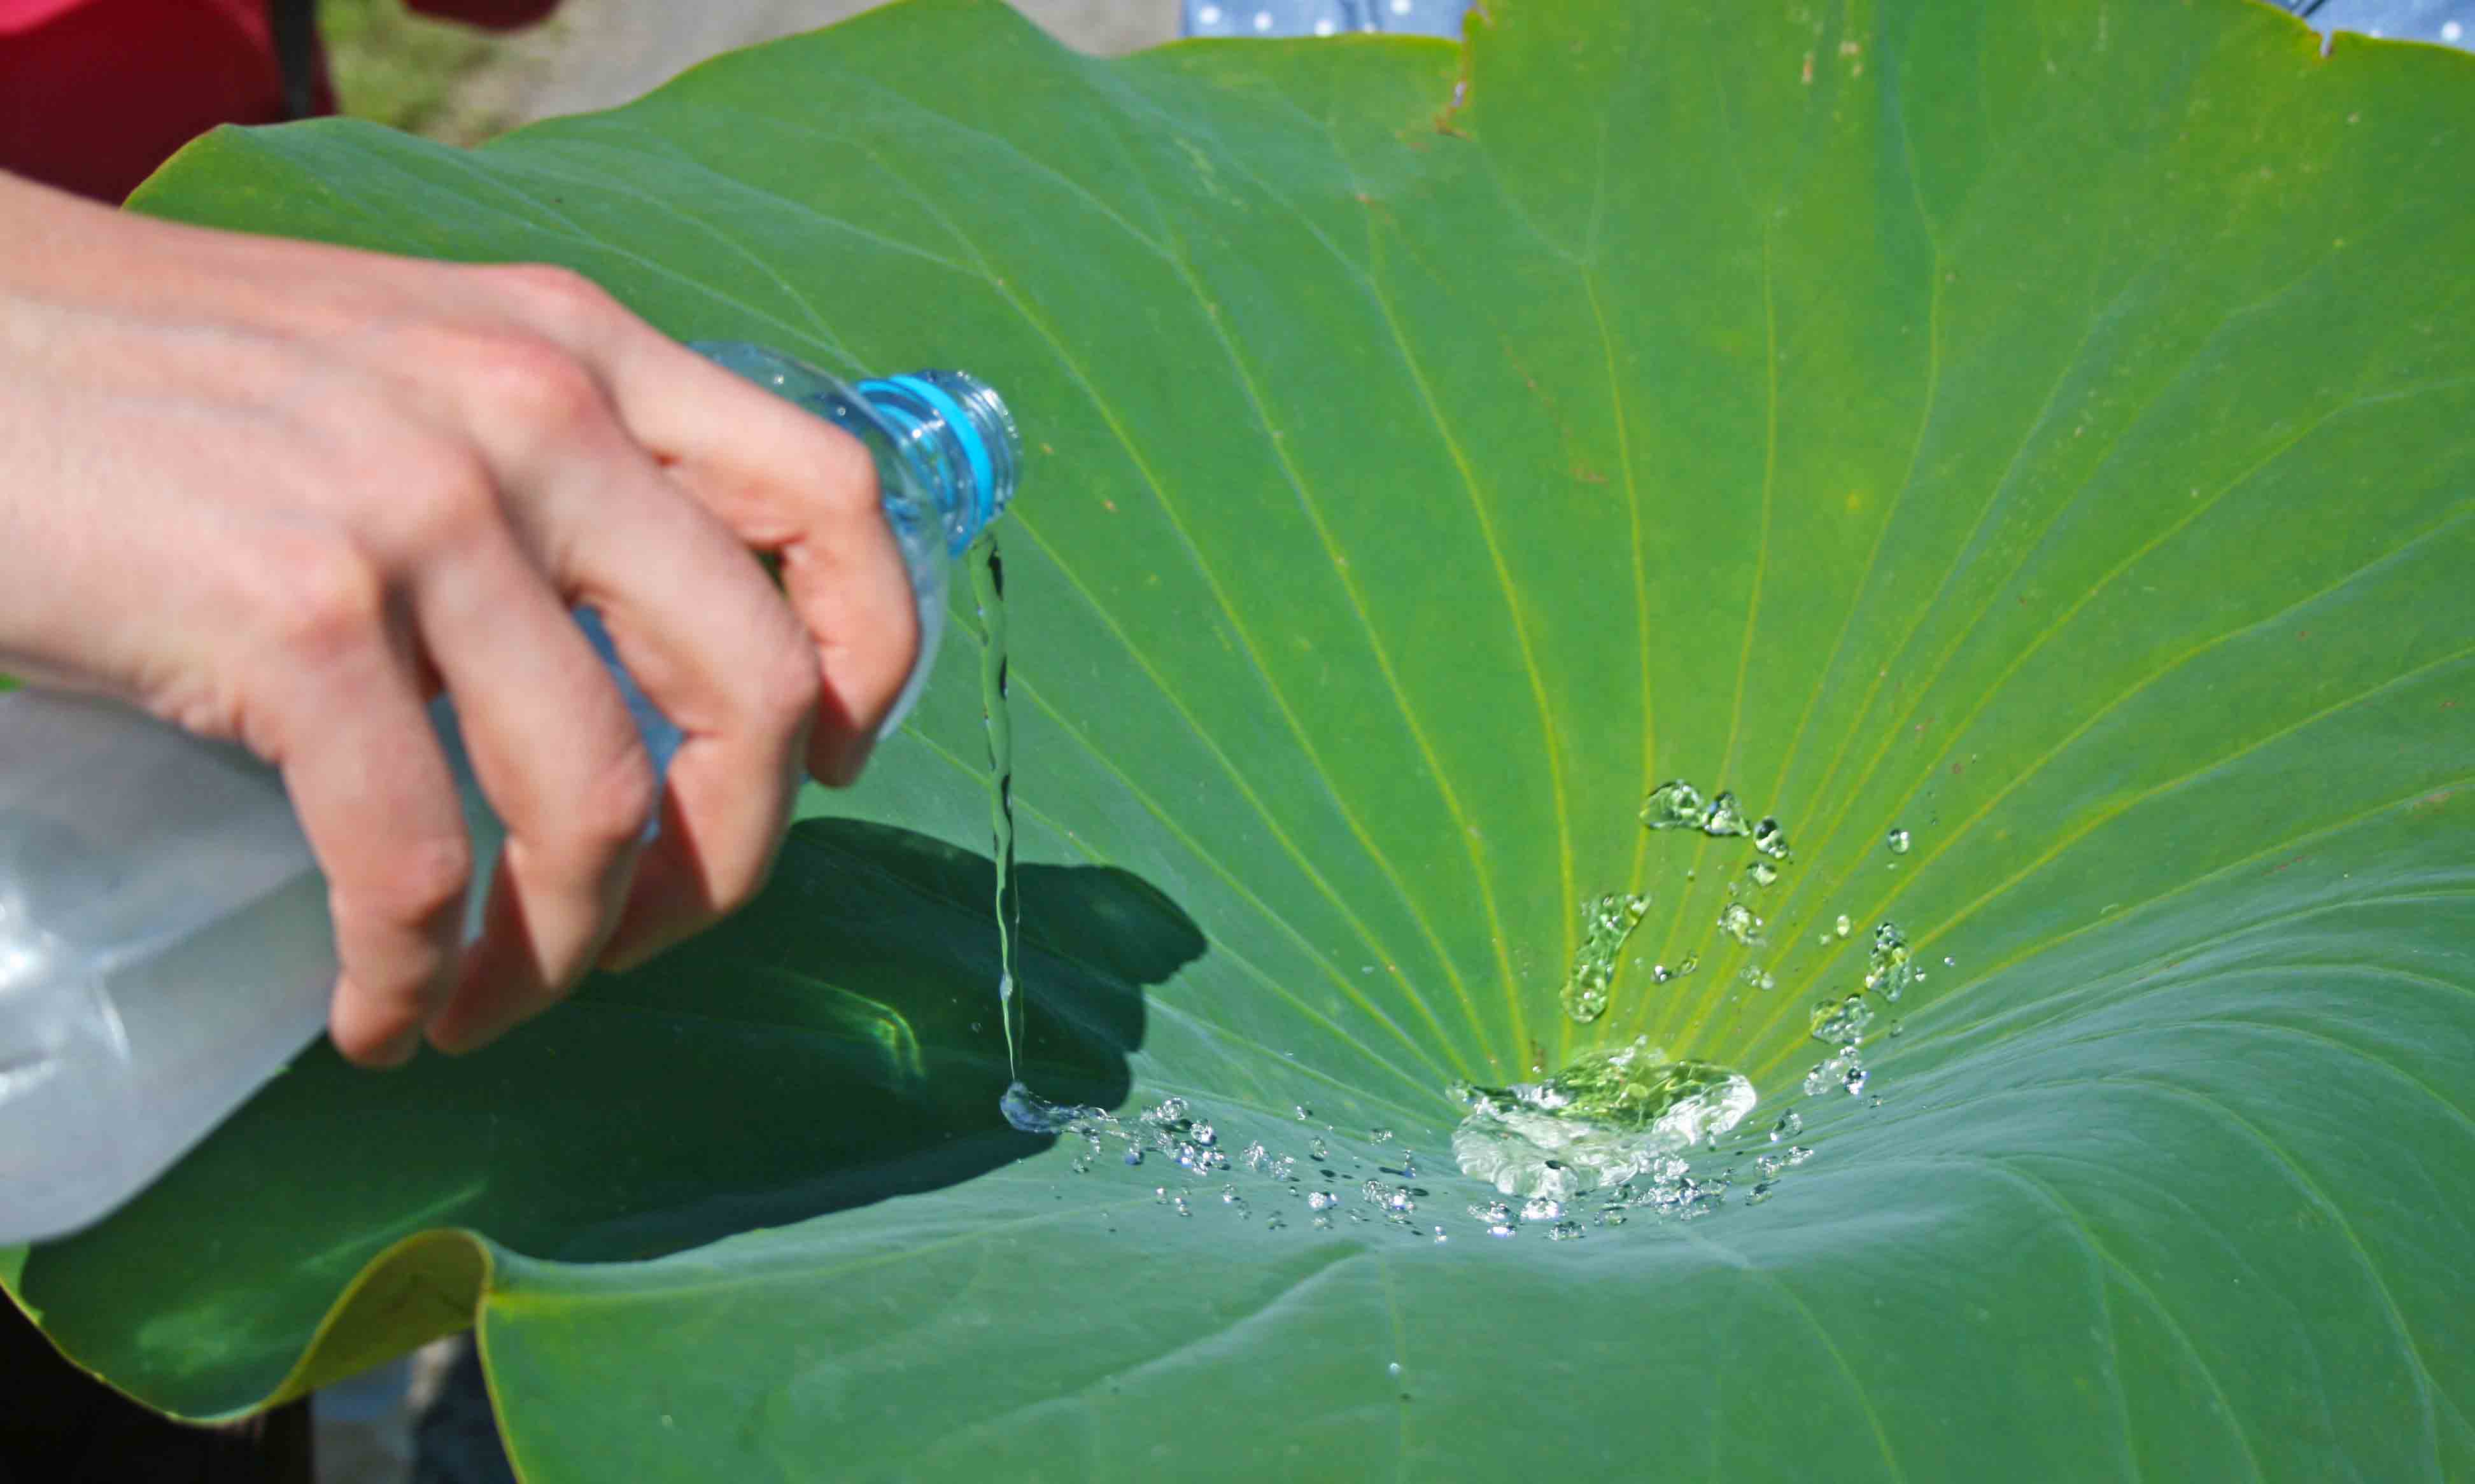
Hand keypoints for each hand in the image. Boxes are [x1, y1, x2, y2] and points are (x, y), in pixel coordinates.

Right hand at [0, 171, 919, 1064]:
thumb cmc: (175, 382)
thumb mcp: (417, 369)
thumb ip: (552, 467)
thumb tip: (654, 658)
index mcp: (583, 349)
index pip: (831, 499)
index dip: (870, 658)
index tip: (829, 765)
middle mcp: (535, 413)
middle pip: (750, 687)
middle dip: (725, 858)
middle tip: (648, 932)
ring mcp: (421, 514)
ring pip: (599, 804)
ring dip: (564, 951)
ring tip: (490, 999)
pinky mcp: (296, 620)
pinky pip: (416, 863)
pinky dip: (412, 976)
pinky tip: (380, 1012)